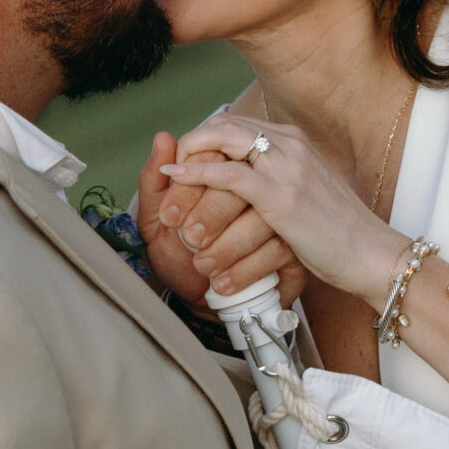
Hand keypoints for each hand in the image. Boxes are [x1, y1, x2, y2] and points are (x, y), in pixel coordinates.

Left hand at [137, 131, 304, 309]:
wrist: (204, 310)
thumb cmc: (183, 262)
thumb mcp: (157, 223)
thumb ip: (155, 184)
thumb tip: (162, 138)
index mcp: (224, 169)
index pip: (216, 151)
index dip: (191, 180)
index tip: (169, 216)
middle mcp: (257, 182)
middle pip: (242, 178)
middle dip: (209, 211)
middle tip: (189, 239)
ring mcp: (280, 212)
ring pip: (261, 216)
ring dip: (227, 246)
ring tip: (203, 267)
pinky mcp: (294, 245)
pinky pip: (275, 248)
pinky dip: (245, 267)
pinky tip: (224, 282)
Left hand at [161, 115, 406, 306]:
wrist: (372, 255)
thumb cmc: (339, 234)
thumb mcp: (306, 195)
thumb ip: (277, 178)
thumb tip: (243, 174)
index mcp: (295, 141)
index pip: (237, 124)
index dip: (204, 139)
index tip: (185, 163)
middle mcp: (291, 143)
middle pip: (225, 125)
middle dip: (191, 145)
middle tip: (170, 171)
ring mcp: (288, 166)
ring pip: (222, 141)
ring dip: (188, 160)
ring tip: (169, 179)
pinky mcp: (282, 195)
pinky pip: (228, 174)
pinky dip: (196, 173)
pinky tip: (177, 179)